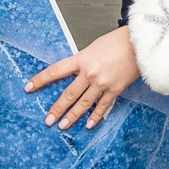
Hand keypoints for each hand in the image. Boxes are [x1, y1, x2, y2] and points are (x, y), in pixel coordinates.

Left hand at [24, 25, 139, 129]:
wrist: (138, 43)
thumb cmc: (117, 42)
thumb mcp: (93, 48)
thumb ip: (83, 61)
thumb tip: (76, 73)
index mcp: (81, 59)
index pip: (55, 71)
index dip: (40, 80)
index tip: (29, 87)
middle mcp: (89, 73)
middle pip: (68, 94)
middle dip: (57, 108)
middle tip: (48, 120)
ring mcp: (101, 83)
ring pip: (83, 104)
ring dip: (72, 116)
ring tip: (63, 126)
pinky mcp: (115, 89)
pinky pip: (103, 106)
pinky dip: (95, 116)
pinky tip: (89, 124)